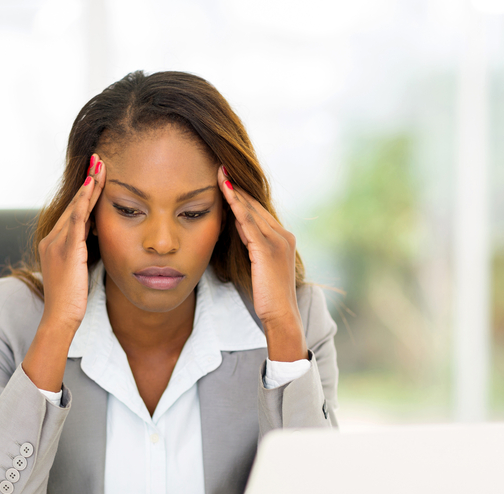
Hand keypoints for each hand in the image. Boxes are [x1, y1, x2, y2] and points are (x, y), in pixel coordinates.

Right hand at [38, 155, 105, 332]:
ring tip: (100, 165)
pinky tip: (93, 186)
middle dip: (88, 181)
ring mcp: (57, 243)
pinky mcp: (66, 249)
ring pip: (75, 207)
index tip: (97, 175)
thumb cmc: (71, 300)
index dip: (86, 193)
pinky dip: (85, 200)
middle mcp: (52, 239)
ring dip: (89, 185)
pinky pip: (76, 219)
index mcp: (53, 244)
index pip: (73, 212)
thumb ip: (82, 253)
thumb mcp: (77, 271)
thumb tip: (94, 241)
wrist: (60, 317)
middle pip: (73, 204)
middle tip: (99, 160)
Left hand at [218, 166, 306, 361]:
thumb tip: (238, 230)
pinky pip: (249, 223)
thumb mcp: (260, 265)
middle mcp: (283, 235)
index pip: (258, 210)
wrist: (281, 315)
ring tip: (220, 174)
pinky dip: (237, 207)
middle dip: (237, 187)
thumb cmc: (268, 296)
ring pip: (252, 211)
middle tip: (220, 168)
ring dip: (235, 192)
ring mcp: (277, 242)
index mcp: (282, 238)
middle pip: (255, 205)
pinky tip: (225, 195)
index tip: (225, 179)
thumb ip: (252, 246)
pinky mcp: (267, 250)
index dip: (241, 194)